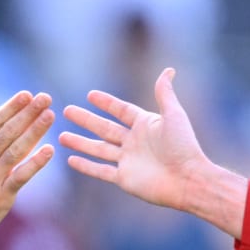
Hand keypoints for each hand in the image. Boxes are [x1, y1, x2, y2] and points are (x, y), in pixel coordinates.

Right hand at [0, 90, 54, 240]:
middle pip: (8, 132)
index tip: (27, 94)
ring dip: (35, 132)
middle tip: (46, 98)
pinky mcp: (1, 197)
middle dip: (28, 113)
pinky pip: (21, 177)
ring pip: (17, 150)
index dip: (12, 107)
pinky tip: (49, 150)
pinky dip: (35, 163)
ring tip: (50, 115)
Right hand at [60, 68, 205, 211]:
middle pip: (104, 128)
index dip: (106, 103)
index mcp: (145, 125)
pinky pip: (101, 170)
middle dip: (85, 120)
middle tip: (66, 111)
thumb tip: (168, 69)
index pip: (121, 111)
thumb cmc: (184, 147)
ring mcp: (128, 161)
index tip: (90, 95)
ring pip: (98, 149)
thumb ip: (164, 93)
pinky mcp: (124, 179)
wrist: (188, 180)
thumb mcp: (174, 115)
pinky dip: (86, 166)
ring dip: (80, 143)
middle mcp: (134, 142)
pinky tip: (71, 160)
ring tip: (61, 136)